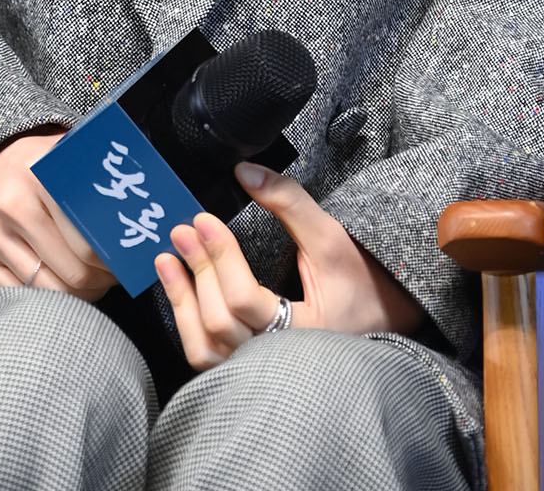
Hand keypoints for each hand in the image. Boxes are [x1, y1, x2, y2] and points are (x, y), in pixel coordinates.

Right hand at [0, 128, 119, 302]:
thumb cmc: (37, 165)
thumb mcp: (66, 157)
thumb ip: (98, 177)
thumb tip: (145, 205)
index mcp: (40, 174)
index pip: (88, 240)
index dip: (113, 260)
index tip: (126, 264)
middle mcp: (9, 204)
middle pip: (72, 270)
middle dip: (99, 281)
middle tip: (112, 278)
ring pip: (47, 289)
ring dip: (77, 295)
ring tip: (92, 285)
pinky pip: (18, 293)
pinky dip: (45, 297)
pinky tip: (60, 286)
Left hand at [154, 162, 427, 370]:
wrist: (376, 318)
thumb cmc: (358, 280)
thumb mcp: (330, 237)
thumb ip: (289, 202)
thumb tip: (244, 171)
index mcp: (307, 332)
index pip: (248, 301)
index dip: (221, 257)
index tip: (203, 220)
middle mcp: (280, 361)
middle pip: (222, 322)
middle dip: (199, 270)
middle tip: (181, 230)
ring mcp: (260, 371)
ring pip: (207, 349)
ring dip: (182, 301)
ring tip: (167, 260)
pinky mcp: (247, 369)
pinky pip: (208, 356)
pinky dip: (187, 323)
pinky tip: (177, 290)